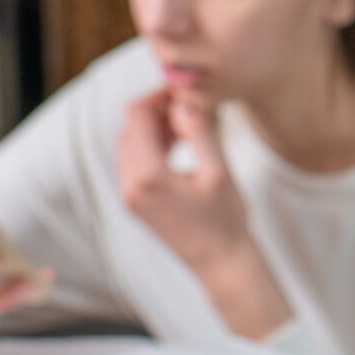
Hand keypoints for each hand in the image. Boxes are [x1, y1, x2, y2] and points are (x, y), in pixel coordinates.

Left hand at [117, 89, 250, 270]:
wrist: (220, 262)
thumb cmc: (225, 219)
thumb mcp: (218, 172)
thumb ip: (199, 133)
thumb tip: (182, 103)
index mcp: (147, 175)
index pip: (138, 116)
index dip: (158, 96)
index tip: (183, 92)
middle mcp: (130, 184)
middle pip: (130, 127)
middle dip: (156, 111)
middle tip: (189, 108)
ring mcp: (129, 194)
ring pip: (129, 142)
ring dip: (153, 128)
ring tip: (187, 127)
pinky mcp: (135, 201)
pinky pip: (133, 160)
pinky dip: (151, 146)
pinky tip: (178, 147)